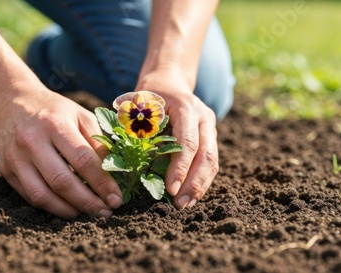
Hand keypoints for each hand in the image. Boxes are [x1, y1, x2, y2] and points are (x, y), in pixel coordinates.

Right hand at [0, 86, 121, 217]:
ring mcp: (16, 158)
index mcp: (55, 124)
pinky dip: (52, 207)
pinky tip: (70, 208)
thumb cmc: (55, 111)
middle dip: (87, 202)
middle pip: (61, 181)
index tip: (116, 199)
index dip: (102, 183)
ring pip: (42, 195)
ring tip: (89, 213)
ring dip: (69, 210)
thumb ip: (98, 142)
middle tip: (106, 213)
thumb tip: (115, 172)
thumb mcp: (81, 116)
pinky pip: (31, 196)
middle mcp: (32, 141)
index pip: (82, 160)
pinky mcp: (7, 171)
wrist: (12, 103)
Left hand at [135, 68, 218, 208]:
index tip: (170, 189)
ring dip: (200, 186)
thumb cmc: (147, 96)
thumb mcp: (136, 107)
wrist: (168, 81)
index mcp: (185, 107)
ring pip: (212, 161)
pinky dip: (201, 181)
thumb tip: (129, 165)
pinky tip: (191, 196)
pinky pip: (210, 162)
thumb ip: (134, 131)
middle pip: (206, 154)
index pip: (188, 142)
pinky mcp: (211, 137)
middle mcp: (203, 116)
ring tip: (185, 205)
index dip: (180, 168)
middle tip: (180, 204)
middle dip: (193, 182)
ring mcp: (210, 127)